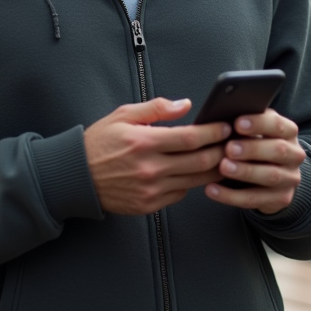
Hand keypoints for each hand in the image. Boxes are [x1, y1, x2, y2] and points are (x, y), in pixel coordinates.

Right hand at [84, 97, 229, 214]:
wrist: (77, 178)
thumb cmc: (99, 143)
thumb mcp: (123, 115)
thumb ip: (156, 108)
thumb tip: (185, 105)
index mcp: (144, 143)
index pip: (191, 138)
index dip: (213, 132)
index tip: (225, 127)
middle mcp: (150, 169)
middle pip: (200, 161)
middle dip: (222, 151)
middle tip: (233, 143)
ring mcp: (151, 190)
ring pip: (195, 181)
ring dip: (214, 169)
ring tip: (224, 158)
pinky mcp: (149, 205)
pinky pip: (180, 194)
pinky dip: (192, 183)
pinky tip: (198, 173)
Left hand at [205, 108, 305, 214]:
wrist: (275, 176)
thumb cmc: (256, 145)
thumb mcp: (255, 132)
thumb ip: (245, 125)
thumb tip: (222, 118)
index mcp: (288, 132)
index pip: (278, 125)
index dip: (259, 123)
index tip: (237, 123)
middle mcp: (294, 155)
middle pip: (278, 150)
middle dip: (252, 149)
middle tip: (229, 148)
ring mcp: (290, 178)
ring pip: (270, 176)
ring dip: (245, 171)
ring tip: (223, 167)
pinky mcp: (281, 199)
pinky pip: (255, 199)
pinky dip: (231, 196)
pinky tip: (212, 189)